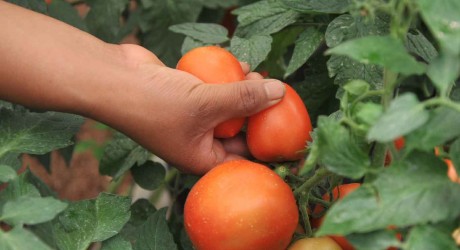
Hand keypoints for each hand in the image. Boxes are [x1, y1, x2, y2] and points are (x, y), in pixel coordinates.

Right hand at [95, 44, 284, 173]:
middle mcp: (198, 142)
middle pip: (239, 131)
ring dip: (244, 91)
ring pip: (228, 107)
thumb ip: (244, 98)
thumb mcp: (207, 104)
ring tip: (258, 73)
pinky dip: (226, 79)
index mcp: (202, 159)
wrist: (112, 80)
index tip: (288, 130)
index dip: (267, 146)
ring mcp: (192, 118)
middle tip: (275, 93)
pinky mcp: (186, 96)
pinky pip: (214, 90)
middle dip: (258, 112)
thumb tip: (280, 92)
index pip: (244, 159)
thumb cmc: (155, 104)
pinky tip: (239, 64)